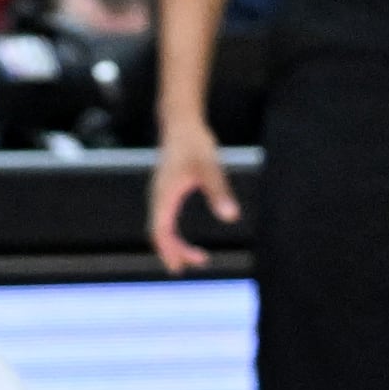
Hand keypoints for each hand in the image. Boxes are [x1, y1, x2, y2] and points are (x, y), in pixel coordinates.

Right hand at [147, 109, 238, 275]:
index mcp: (164, 196)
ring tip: (194, 259)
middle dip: (173, 252)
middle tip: (194, 266)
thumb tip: (231, 217)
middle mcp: (158, 197)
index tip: (187, 265)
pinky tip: (183, 240)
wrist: (181, 123)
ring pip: (159, 228)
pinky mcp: (165, 191)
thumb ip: (219, 192)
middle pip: (158, 234)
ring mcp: (160, 194)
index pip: (161, 232)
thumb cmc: (195, 143)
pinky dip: (171, 234)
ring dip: (173, 245)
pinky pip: (163, 220)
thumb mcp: (210, 168)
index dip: (172, 251)